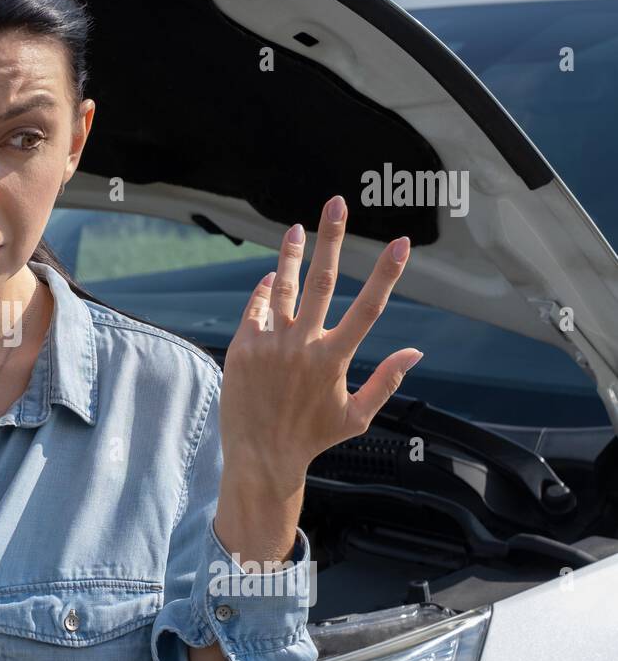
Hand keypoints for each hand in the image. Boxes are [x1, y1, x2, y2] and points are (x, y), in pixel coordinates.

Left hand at [219, 194, 421, 489]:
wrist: (261, 457)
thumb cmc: (313, 438)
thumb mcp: (358, 416)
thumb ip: (387, 381)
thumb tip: (416, 352)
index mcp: (335, 359)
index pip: (369, 307)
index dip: (387, 273)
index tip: (402, 243)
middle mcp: (303, 346)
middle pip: (321, 281)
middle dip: (331, 239)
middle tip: (335, 203)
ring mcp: (270, 345)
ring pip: (282, 288)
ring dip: (290, 255)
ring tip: (296, 228)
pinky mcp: (242, 348)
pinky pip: (255, 310)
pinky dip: (264, 292)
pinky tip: (272, 278)